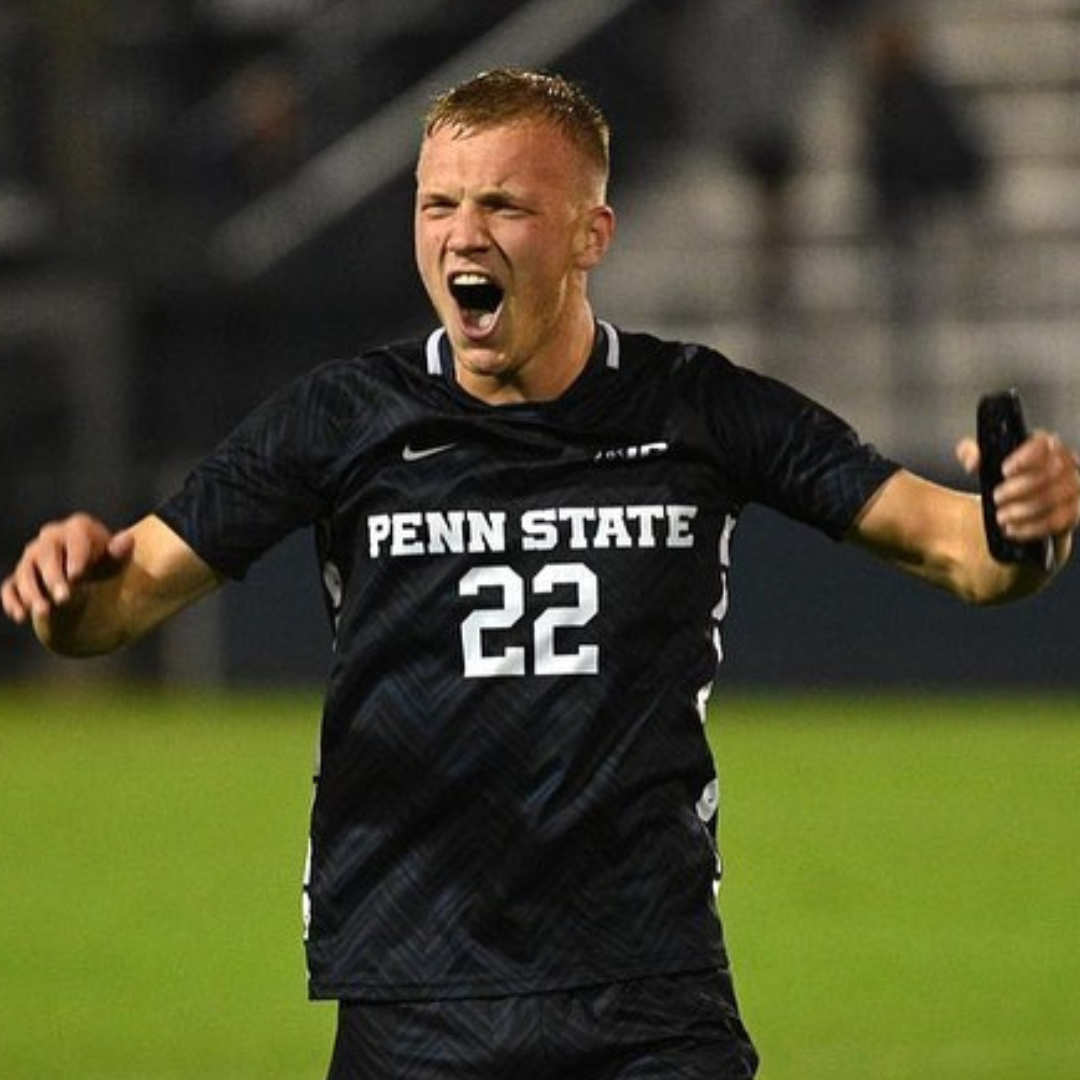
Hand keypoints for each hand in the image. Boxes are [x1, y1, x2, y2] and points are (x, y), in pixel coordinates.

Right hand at [1, 513, 134, 624]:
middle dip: (53, 577)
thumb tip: (127, 539)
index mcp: (76, 529)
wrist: (88, 573)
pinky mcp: (19, 577)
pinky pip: (9, 587)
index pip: (74, 539)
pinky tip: (21, 615)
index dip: (75, 556)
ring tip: (44, 612)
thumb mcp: (115, 558)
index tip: (77, 575)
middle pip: (46, 555)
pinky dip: (12, 601)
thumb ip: (119, 551)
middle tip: (64, 598)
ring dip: (32, 593)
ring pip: (25, 572)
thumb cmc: (104, 562)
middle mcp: (49, 539)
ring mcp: (31, 558)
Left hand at [957, 430, 1079, 543]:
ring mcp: (1075, 487)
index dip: (1025, 456)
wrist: (1021, 503)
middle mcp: (1067, 462)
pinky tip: (1014, 529)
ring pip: (1056, 497)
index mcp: (1047, 445)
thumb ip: (972, 453)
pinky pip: (1061, 519)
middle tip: (996, 498)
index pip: (1044, 443)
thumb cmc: (1007, 478)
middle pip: (1052, 471)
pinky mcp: (1075, 510)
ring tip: (1001, 517)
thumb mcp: (987, 462)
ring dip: (1024, 510)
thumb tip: (973, 460)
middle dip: (1020, 488)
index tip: (1004, 470)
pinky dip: (1034, 527)